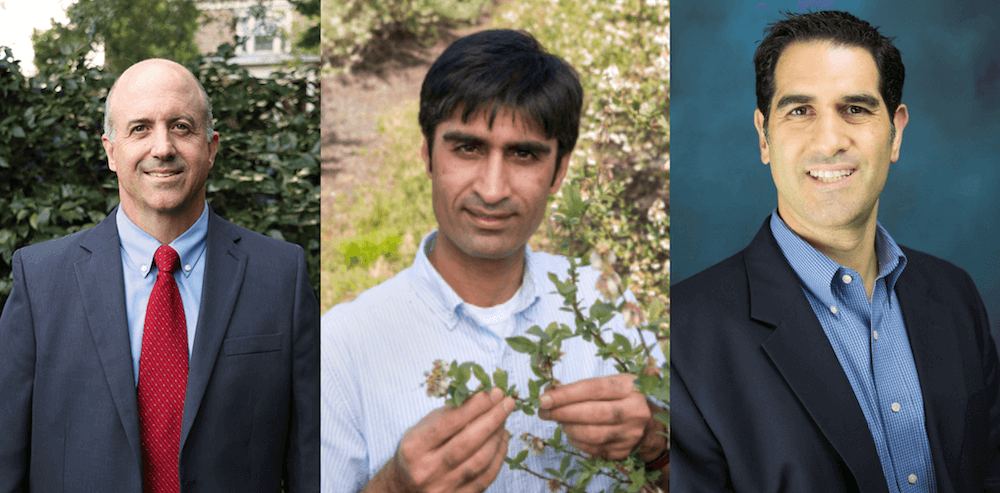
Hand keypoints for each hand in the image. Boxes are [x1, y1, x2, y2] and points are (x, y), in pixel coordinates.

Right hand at [364, 387, 514, 492]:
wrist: (405, 488)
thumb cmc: (417, 451)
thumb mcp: (423, 428)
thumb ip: (450, 413)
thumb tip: (483, 395)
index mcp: (414, 447)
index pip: (449, 423)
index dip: (475, 406)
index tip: (494, 392)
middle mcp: (427, 470)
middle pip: (467, 442)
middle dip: (492, 419)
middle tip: (508, 402)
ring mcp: (443, 488)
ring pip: (480, 461)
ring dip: (497, 436)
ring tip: (505, 418)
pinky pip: (486, 477)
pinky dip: (499, 455)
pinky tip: (502, 438)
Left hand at [537, 374, 664, 461]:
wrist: (648, 424)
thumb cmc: (621, 399)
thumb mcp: (611, 384)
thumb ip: (583, 387)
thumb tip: (549, 392)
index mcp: (629, 387)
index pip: (592, 389)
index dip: (565, 395)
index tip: (543, 399)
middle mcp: (634, 410)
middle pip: (591, 413)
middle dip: (561, 413)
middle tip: (543, 412)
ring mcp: (630, 433)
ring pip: (590, 434)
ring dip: (568, 428)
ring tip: (559, 421)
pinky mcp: (623, 451)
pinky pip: (592, 449)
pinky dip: (576, 441)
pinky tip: (571, 433)